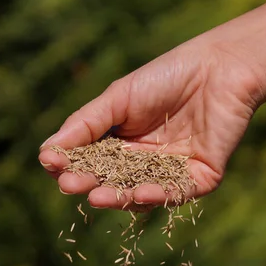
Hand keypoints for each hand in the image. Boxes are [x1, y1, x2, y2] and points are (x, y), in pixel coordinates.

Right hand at [38, 39, 265, 208]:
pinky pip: (175, 193)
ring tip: (96, 196)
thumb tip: (46, 151)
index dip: (70, 164)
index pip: (88, 160)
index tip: (51, 163)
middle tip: (70, 184)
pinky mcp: (199, 178)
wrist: (220, 67)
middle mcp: (143, 161)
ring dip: (117, 197)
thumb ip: (85, 124)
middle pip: (110, 180)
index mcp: (121, 141)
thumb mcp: (118, 98)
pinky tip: (138, 194)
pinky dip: (157, 196)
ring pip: (139, 194)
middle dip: (89, 183)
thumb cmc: (165, 76)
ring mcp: (170, 172)